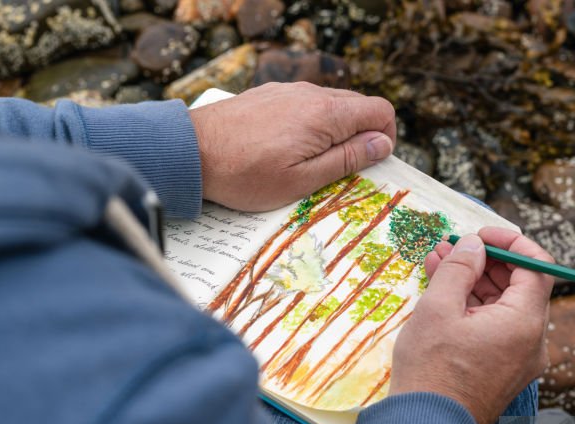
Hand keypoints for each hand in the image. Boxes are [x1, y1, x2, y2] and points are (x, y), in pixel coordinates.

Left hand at [188, 82, 396, 211]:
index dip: (385, 138)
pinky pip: (304, 107)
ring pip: (331, 107)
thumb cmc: (244, 174)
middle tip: (339, 171)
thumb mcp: (302, 180)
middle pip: (358, 107)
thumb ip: (347, 159)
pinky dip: (309, 126)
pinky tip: (286, 150)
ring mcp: (288, 92)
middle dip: (359, 137)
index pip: (380, 110)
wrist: (189, 152)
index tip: (369, 163)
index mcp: (326, 114)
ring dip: (333, 133)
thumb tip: (382, 144)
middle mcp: (310, 94)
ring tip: (308, 164)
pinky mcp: (270, 96)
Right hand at [390, 228, 554, 423]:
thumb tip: (473, 245)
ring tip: (438, 265)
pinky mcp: (502, 373)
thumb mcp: (438, 308)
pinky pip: (496, 330)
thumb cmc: (432, 372)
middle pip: (521, 287)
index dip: (511, 242)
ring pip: (504, 308)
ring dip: (476, 284)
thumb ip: (459, 268)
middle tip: (452, 247)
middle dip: (487, 262)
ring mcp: (519, 361)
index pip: (538, 266)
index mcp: (525, 323)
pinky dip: (475, 310)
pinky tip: (444, 296)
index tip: (480, 234)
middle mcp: (532, 343)